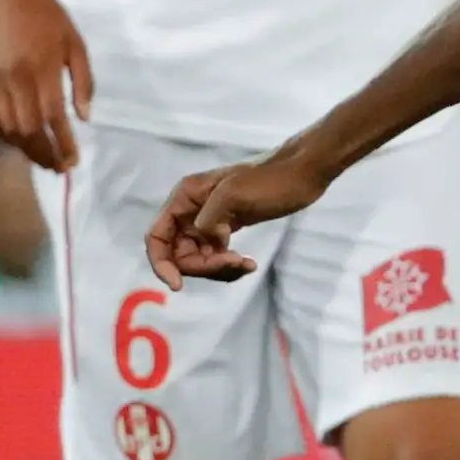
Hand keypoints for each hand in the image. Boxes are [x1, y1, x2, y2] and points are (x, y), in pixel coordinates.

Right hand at [0, 0, 92, 171]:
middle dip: (45, 154)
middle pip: (28, 129)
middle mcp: (16, 79)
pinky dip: (4, 134)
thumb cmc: (50, 18)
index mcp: (43, 69)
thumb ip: (83, 82)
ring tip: (43, 158)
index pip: (54, 117)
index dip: (63, 143)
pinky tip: (19, 140)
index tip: (73, 160)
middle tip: (59, 167)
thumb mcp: (76, 45)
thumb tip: (85, 118)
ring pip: (8, 127)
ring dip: (25, 149)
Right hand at [145, 150, 329, 286]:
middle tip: (233, 263)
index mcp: (185, 197)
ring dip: (218, 268)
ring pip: (198, 258)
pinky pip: (216, 256)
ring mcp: (208, 221)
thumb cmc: (270, 180)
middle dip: (202, 266)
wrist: (302, 174)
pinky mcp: (226, 229)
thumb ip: (210, 218)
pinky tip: (249, 264)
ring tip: (246, 264)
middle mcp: (191, 210)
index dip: (161, 263)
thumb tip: (205, 240)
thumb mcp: (235, 194)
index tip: (179, 285)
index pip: (157, 237)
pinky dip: (229, 265)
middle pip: (178, 253)